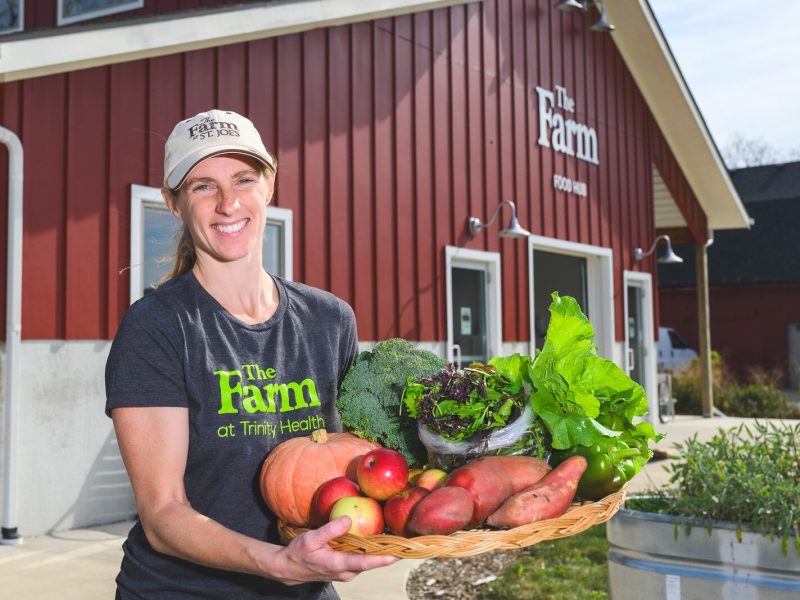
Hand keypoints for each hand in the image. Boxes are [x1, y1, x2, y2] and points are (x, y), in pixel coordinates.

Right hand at [273, 517, 398, 584]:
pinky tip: (374, 541)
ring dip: (379, 552)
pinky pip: (361, 560)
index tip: (398, 554)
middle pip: (371, 563)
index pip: (365, 562)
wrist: (289, 568)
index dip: (383, 559)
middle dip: (387, 553)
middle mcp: (346, 572)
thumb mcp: (311, 538)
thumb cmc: (299, 553)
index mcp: (338, 564)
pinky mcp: (344, 569)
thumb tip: (348, 519)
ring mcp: (346, 572)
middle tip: (403, 542)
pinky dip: (369, 552)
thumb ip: (330, 529)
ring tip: (393, 538)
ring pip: (366, 562)